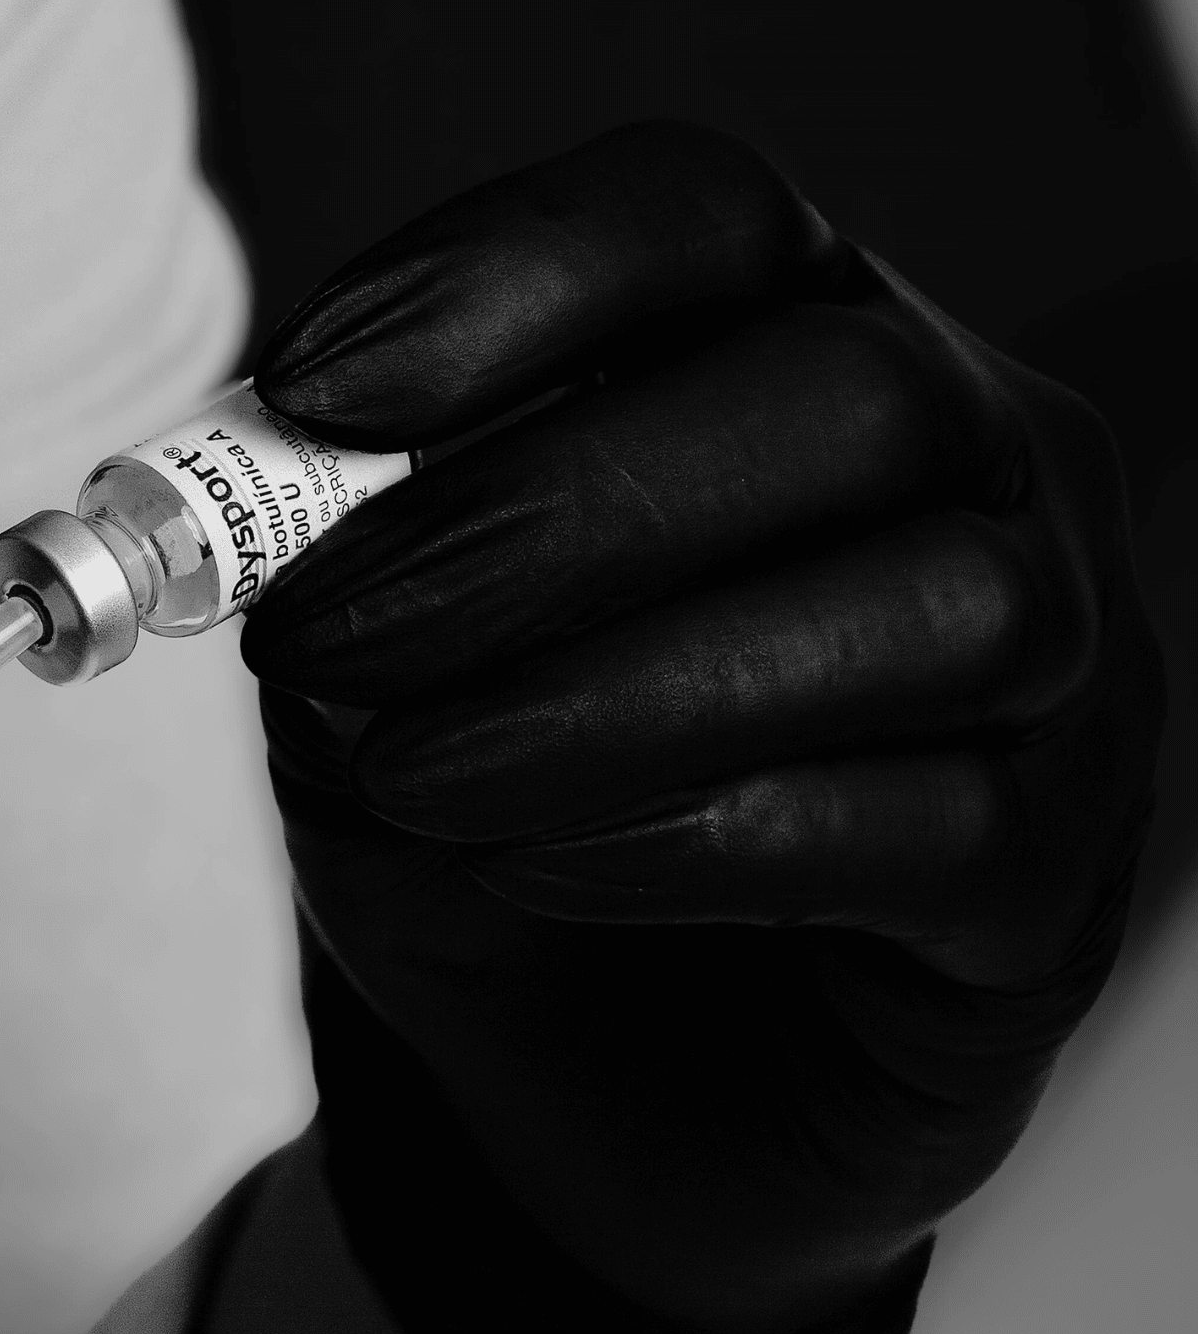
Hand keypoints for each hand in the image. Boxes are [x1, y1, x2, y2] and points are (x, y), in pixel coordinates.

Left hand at [241, 122, 1163, 1333]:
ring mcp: (1053, 673)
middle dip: (552, 513)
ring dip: (625, 691)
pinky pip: (932, 826)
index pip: (701, 222)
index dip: (508, 277)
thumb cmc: (490, 853)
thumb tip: (279, 513)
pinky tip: (532, 873)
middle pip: (840, 396)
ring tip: (417, 781)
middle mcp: (975, 474)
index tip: (305, 392)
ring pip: (928, 605)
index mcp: (791, 358)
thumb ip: (346, 592)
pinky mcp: (1048, 880)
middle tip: (331, 632)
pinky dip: (703, 839)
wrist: (584, 1111)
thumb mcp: (370, 705)